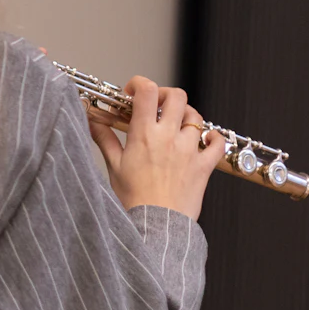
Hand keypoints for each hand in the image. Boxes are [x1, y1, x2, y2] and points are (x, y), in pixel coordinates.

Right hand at [88, 76, 227, 219]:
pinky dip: (213, 137)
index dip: (140, 84)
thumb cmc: (134, 200)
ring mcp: (190, 150)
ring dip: (185, 115)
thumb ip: (103, 138)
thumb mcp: (113, 166)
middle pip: (176, 96)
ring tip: (175, 124)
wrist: (157, 226)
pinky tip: (204, 139)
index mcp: (144, 135)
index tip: (132, 92)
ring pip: (196, 116)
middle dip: (165, 94)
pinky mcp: (204, 165)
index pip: (147, 91)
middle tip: (156, 104)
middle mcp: (169, 138)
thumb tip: (91, 121)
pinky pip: (217, 143)